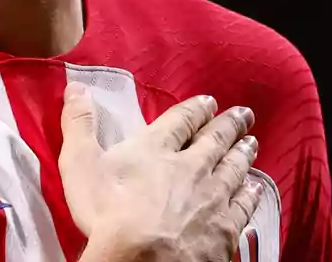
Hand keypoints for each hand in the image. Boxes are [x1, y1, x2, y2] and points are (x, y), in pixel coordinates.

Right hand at [60, 82, 263, 261]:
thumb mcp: (81, 164)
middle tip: (244, 115)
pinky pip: (243, 206)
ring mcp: (212, 198)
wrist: (142, 261)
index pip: (181, 121)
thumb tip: (76, 87)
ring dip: (243, 154)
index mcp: (156, 149)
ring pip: (234, 169)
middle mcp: (190, 167)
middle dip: (229, 125)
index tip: (209, 101)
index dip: (195, 109)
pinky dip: (250, 194)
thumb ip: (79, 124)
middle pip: (215, 141)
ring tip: (252, 143)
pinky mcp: (224, 229)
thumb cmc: (108, 214)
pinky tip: (256, 188)